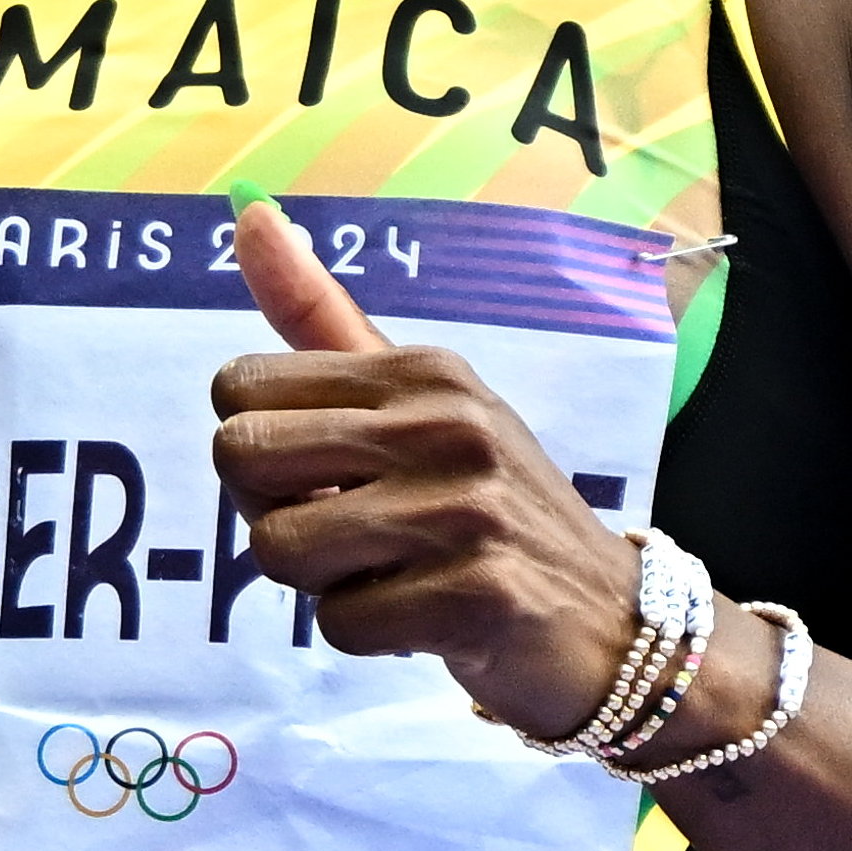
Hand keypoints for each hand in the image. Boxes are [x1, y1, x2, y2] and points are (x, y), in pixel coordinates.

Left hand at [211, 203, 648, 744]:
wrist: (613, 621)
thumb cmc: (490, 509)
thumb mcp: (422, 402)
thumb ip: (324, 319)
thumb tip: (248, 214)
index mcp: (422, 370)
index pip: (238, 388)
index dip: (260, 452)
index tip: (328, 477)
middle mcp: (445, 423)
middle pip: (239, 460)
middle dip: (271, 514)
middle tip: (350, 534)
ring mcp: (466, 508)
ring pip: (279, 549)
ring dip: (320, 582)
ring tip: (395, 573)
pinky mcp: (479, 594)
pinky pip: (340, 624)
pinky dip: (368, 636)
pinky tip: (426, 618)